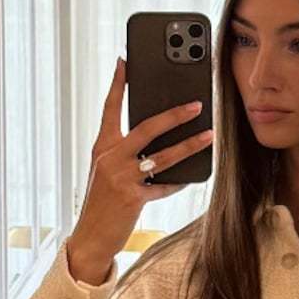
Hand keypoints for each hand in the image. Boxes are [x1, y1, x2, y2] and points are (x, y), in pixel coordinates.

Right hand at [70, 54, 213, 274]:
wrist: (90, 237)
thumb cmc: (102, 202)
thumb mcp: (106, 171)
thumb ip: (125, 152)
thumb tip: (157, 138)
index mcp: (101, 147)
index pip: (109, 108)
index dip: (117, 83)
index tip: (125, 60)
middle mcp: (110, 158)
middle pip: (146, 127)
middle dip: (174, 114)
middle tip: (197, 104)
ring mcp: (121, 178)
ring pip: (163, 156)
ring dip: (189, 145)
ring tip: (208, 136)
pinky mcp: (132, 198)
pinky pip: (164, 185)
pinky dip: (179, 181)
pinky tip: (193, 176)